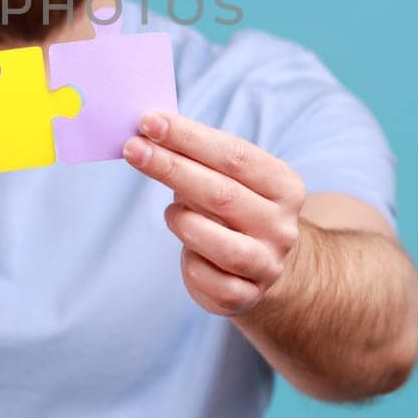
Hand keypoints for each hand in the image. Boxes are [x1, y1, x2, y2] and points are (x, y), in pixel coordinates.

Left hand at [123, 112, 305, 316]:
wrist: (263, 264)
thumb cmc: (233, 207)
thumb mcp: (227, 177)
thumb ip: (197, 156)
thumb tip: (149, 133)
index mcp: (284, 186)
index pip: (235, 155)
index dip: (190, 137)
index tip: (149, 121)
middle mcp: (281, 226)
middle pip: (222, 194)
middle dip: (171, 168)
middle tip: (133, 148)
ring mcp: (268, 264)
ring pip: (221, 244)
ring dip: (184, 222)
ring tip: (170, 213)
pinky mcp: (246, 296)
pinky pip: (209, 281)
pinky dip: (190, 263)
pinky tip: (187, 252)